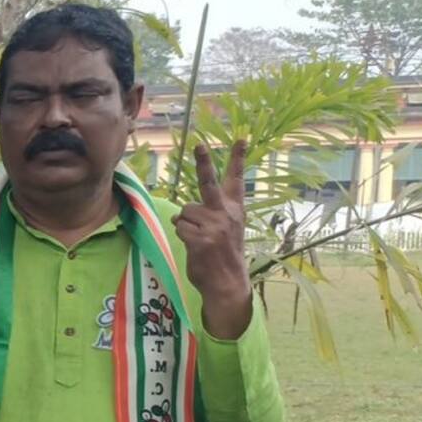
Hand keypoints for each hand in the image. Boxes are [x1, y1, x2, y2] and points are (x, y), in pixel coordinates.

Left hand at [174, 141, 254, 339]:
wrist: (228, 282)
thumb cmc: (223, 256)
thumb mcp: (227, 231)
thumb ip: (213, 216)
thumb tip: (182, 215)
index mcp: (235, 210)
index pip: (237, 180)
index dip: (237, 159)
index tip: (241, 138)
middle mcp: (226, 214)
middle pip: (209, 183)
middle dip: (204, 162)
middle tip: (198, 144)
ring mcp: (214, 226)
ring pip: (184, 212)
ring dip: (185, 224)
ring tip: (198, 238)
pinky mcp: (201, 239)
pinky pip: (180, 227)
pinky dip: (182, 235)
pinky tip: (194, 246)